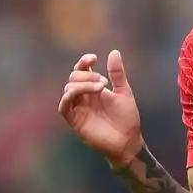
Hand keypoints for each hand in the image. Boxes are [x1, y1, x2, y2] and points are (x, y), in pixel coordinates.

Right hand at [58, 50, 143, 166]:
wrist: (128, 141)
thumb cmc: (127, 118)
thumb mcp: (124, 92)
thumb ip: (117, 74)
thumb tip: (114, 52)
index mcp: (94, 88)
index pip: (82, 70)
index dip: (84, 62)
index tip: (93, 58)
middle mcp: (84, 97)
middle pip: (74, 77)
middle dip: (87, 75)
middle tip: (103, 82)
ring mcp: (79, 108)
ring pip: (69, 89)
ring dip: (83, 84)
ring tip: (101, 87)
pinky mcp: (75, 121)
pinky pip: (64, 107)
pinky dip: (68, 97)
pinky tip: (79, 93)